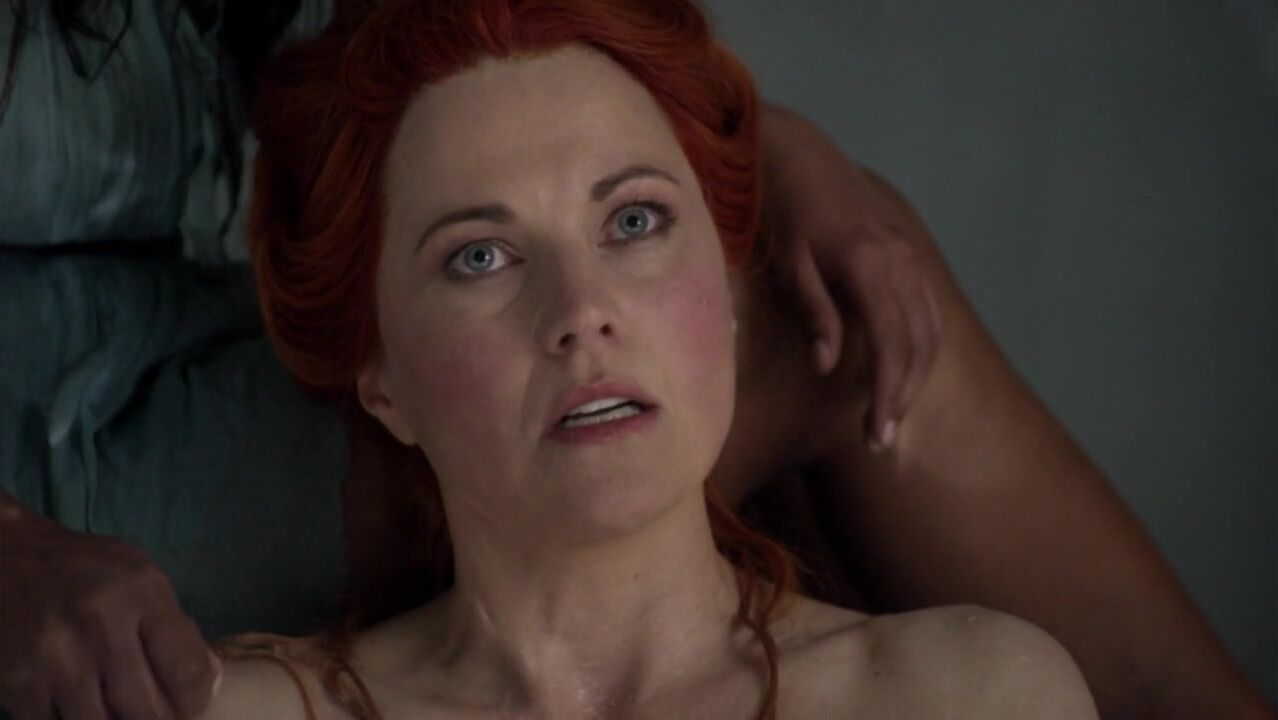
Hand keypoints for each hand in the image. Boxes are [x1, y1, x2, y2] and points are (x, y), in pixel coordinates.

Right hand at [0, 508, 219, 719]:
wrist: (9, 558)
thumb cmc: (86, 568)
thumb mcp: (142, 577)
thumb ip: (176, 627)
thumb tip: (208, 681)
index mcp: (139, 594)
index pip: (187, 670)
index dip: (196, 700)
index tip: (190, 705)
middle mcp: (98, 625)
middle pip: (147, 711)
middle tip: (158, 714)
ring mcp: (54, 658)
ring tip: (122, 711)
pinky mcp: (17, 682)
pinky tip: (82, 708)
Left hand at [758, 104, 941, 449]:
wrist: (799, 153)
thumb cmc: (783, 209)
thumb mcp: (787, 261)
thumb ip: (812, 312)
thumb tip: (827, 366)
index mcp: (870, 263)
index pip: (893, 344)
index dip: (888, 394)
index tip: (877, 435)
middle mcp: (900, 260)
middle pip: (918, 344)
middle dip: (903, 397)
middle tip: (880, 441)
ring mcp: (909, 255)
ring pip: (930, 329)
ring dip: (915, 377)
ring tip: (889, 416)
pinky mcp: (907, 253)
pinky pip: (926, 310)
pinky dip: (919, 347)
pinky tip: (899, 372)